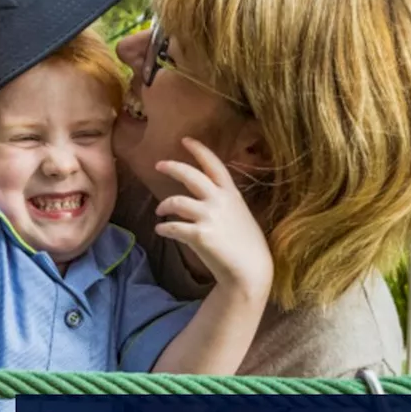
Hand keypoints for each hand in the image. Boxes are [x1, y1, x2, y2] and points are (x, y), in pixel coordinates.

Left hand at [153, 137, 272, 289]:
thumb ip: (225, 202)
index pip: (214, 164)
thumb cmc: (247, 245)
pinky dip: (163, 227)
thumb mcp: (241, 215)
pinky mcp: (199, 235)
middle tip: (159, 165)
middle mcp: (220, 200)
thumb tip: (206, 197)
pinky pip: (172, 227)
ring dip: (163, 205)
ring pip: (176, 201)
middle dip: (172, 166)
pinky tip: (161, 229)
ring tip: (159, 211)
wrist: (251, 271)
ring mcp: (209, 217)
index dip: (198, 150)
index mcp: (231, 194)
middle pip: (190, 175)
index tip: (185, 140)